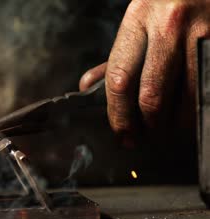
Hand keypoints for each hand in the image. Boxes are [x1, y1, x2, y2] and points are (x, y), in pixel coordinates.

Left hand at [80, 0, 209, 143]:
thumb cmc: (169, 3)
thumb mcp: (139, 20)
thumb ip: (117, 55)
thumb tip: (89, 86)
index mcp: (138, 18)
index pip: (120, 78)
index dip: (118, 113)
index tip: (120, 131)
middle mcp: (169, 25)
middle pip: (152, 94)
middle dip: (147, 125)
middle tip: (144, 137)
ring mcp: (202, 33)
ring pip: (186, 97)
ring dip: (176, 123)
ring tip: (168, 130)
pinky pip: (207, 87)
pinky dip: (198, 108)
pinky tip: (190, 114)